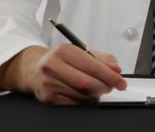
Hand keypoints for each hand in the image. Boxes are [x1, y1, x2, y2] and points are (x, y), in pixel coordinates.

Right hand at [0, 44, 127, 104]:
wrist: (34, 69)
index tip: (120, 80)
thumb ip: (100, 58)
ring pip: (81, 94)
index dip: (110, 75)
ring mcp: (48, 83)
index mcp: (63, 51)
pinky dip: (84, 100)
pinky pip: (74, 103)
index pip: (92, 65)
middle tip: (112, 86)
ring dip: (95, 93)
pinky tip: (84, 93)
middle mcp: (52, 66)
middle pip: (86, 82)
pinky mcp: (47, 97)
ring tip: (97, 87)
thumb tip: (116, 68)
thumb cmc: (60, 60)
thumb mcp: (79, 52)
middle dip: (104, 86)